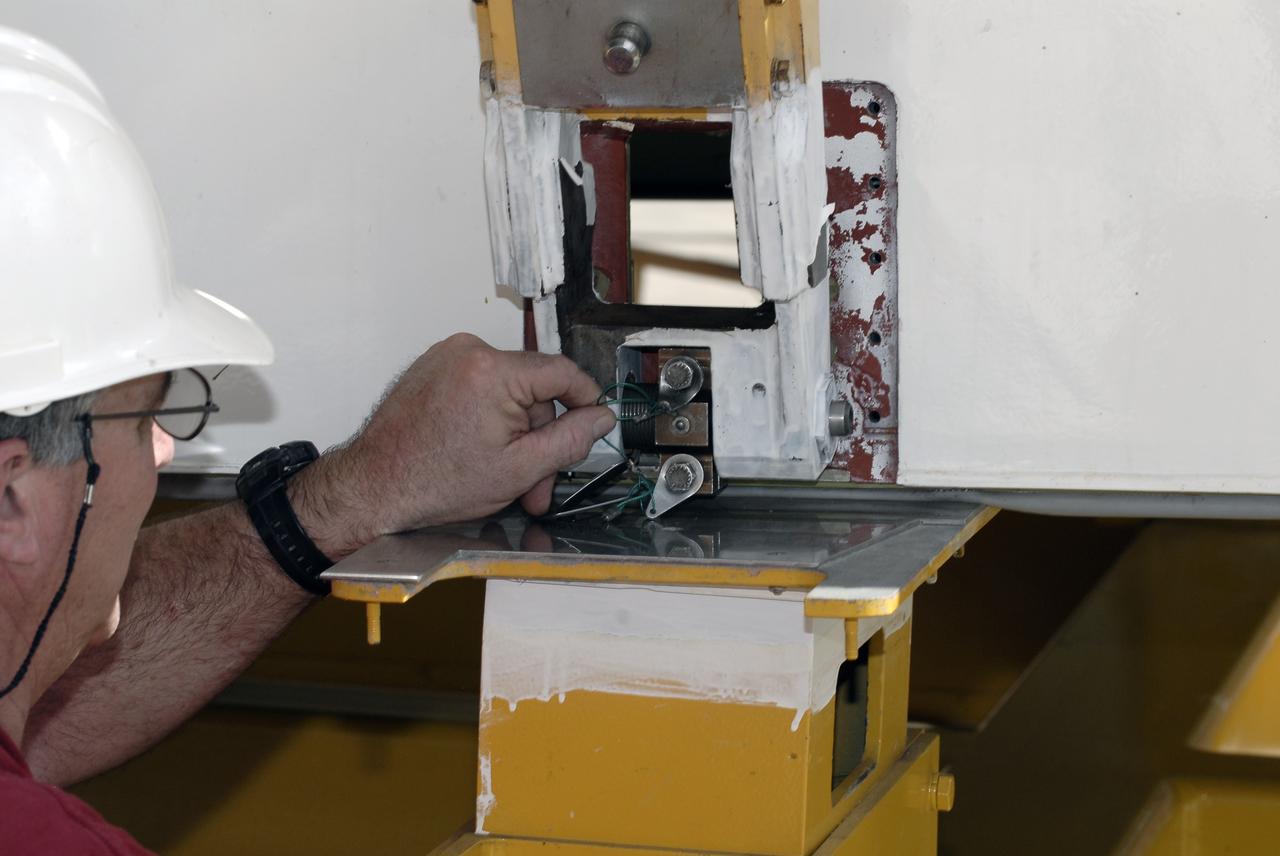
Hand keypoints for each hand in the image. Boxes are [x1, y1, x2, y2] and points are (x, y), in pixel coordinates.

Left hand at [292, 334, 615, 555]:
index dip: (587, 401)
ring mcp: (448, 355)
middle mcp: (470, 351)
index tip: (596, 423)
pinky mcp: (434, 367)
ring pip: (509, 393)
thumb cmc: (433, 483)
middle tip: (539, 484)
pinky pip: (481, 388)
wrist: (372, 488)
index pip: (563, 373)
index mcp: (494, 371)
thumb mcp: (519, 470)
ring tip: (505, 478)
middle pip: (534, 390)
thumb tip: (601, 417)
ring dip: (515, 434)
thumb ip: (570, 440)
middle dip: (540, 439)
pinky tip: (481, 454)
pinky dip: (489, 419)